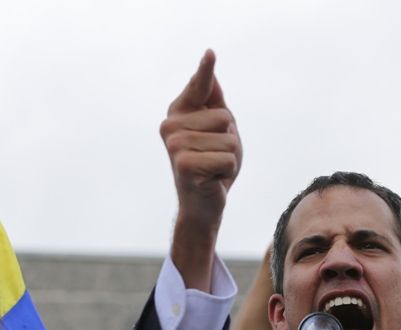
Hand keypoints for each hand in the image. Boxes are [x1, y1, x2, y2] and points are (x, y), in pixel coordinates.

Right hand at [163, 50, 241, 289]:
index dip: (205, 70)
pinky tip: (212, 179)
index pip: (199, 86)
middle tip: (213, 157)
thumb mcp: (216, 128)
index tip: (210, 53)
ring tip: (213, 168)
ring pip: (229, 140)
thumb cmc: (211, 163)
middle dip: (229, 140)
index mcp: (178, 113)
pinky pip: (227, 159)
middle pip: (225, 118)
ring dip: (229, 158)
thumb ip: (212, 99)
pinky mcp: (183, 165)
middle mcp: (171, 127)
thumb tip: (209, 64)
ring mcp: (175, 146)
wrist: (202, 205)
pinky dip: (226, 172)